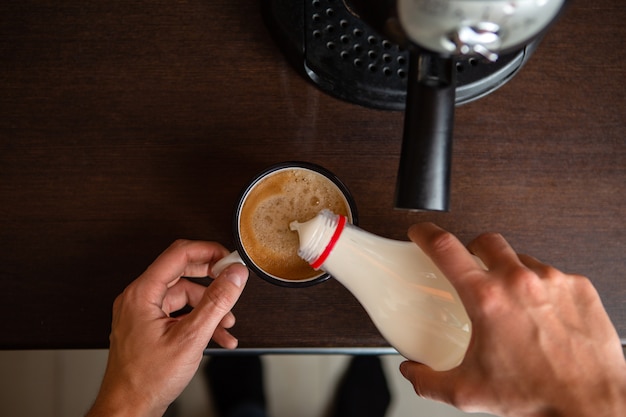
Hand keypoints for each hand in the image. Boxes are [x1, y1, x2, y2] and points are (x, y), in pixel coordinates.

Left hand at [86, 240, 248, 416]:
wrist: (128, 410)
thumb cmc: (146, 380)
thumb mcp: (190, 337)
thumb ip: (216, 302)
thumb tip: (233, 276)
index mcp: (142, 294)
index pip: (178, 254)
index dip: (208, 252)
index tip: (229, 258)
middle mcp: (139, 299)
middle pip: (181, 272)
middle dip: (212, 279)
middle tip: (232, 281)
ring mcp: (142, 313)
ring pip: (183, 296)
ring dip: (209, 306)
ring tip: (227, 324)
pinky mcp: (148, 327)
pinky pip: (178, 313)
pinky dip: (198, 320)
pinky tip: (216, 336)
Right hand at [400, 223, 625, 416]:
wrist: (591, 405)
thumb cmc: (539, 396)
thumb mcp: (468, 392)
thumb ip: (428, 381)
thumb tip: (412, 372)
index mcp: (487, 299)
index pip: (445, 248)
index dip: (427, 233)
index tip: (422, 232)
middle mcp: (519, 282)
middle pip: (486, 240)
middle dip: (472, 249)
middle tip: (472, 268)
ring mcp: (552, 281)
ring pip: (520, 258)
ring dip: (509, 272)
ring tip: (511, 300)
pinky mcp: (579, 287)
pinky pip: (552, 274)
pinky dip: (541, 288)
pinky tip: (541, 312)